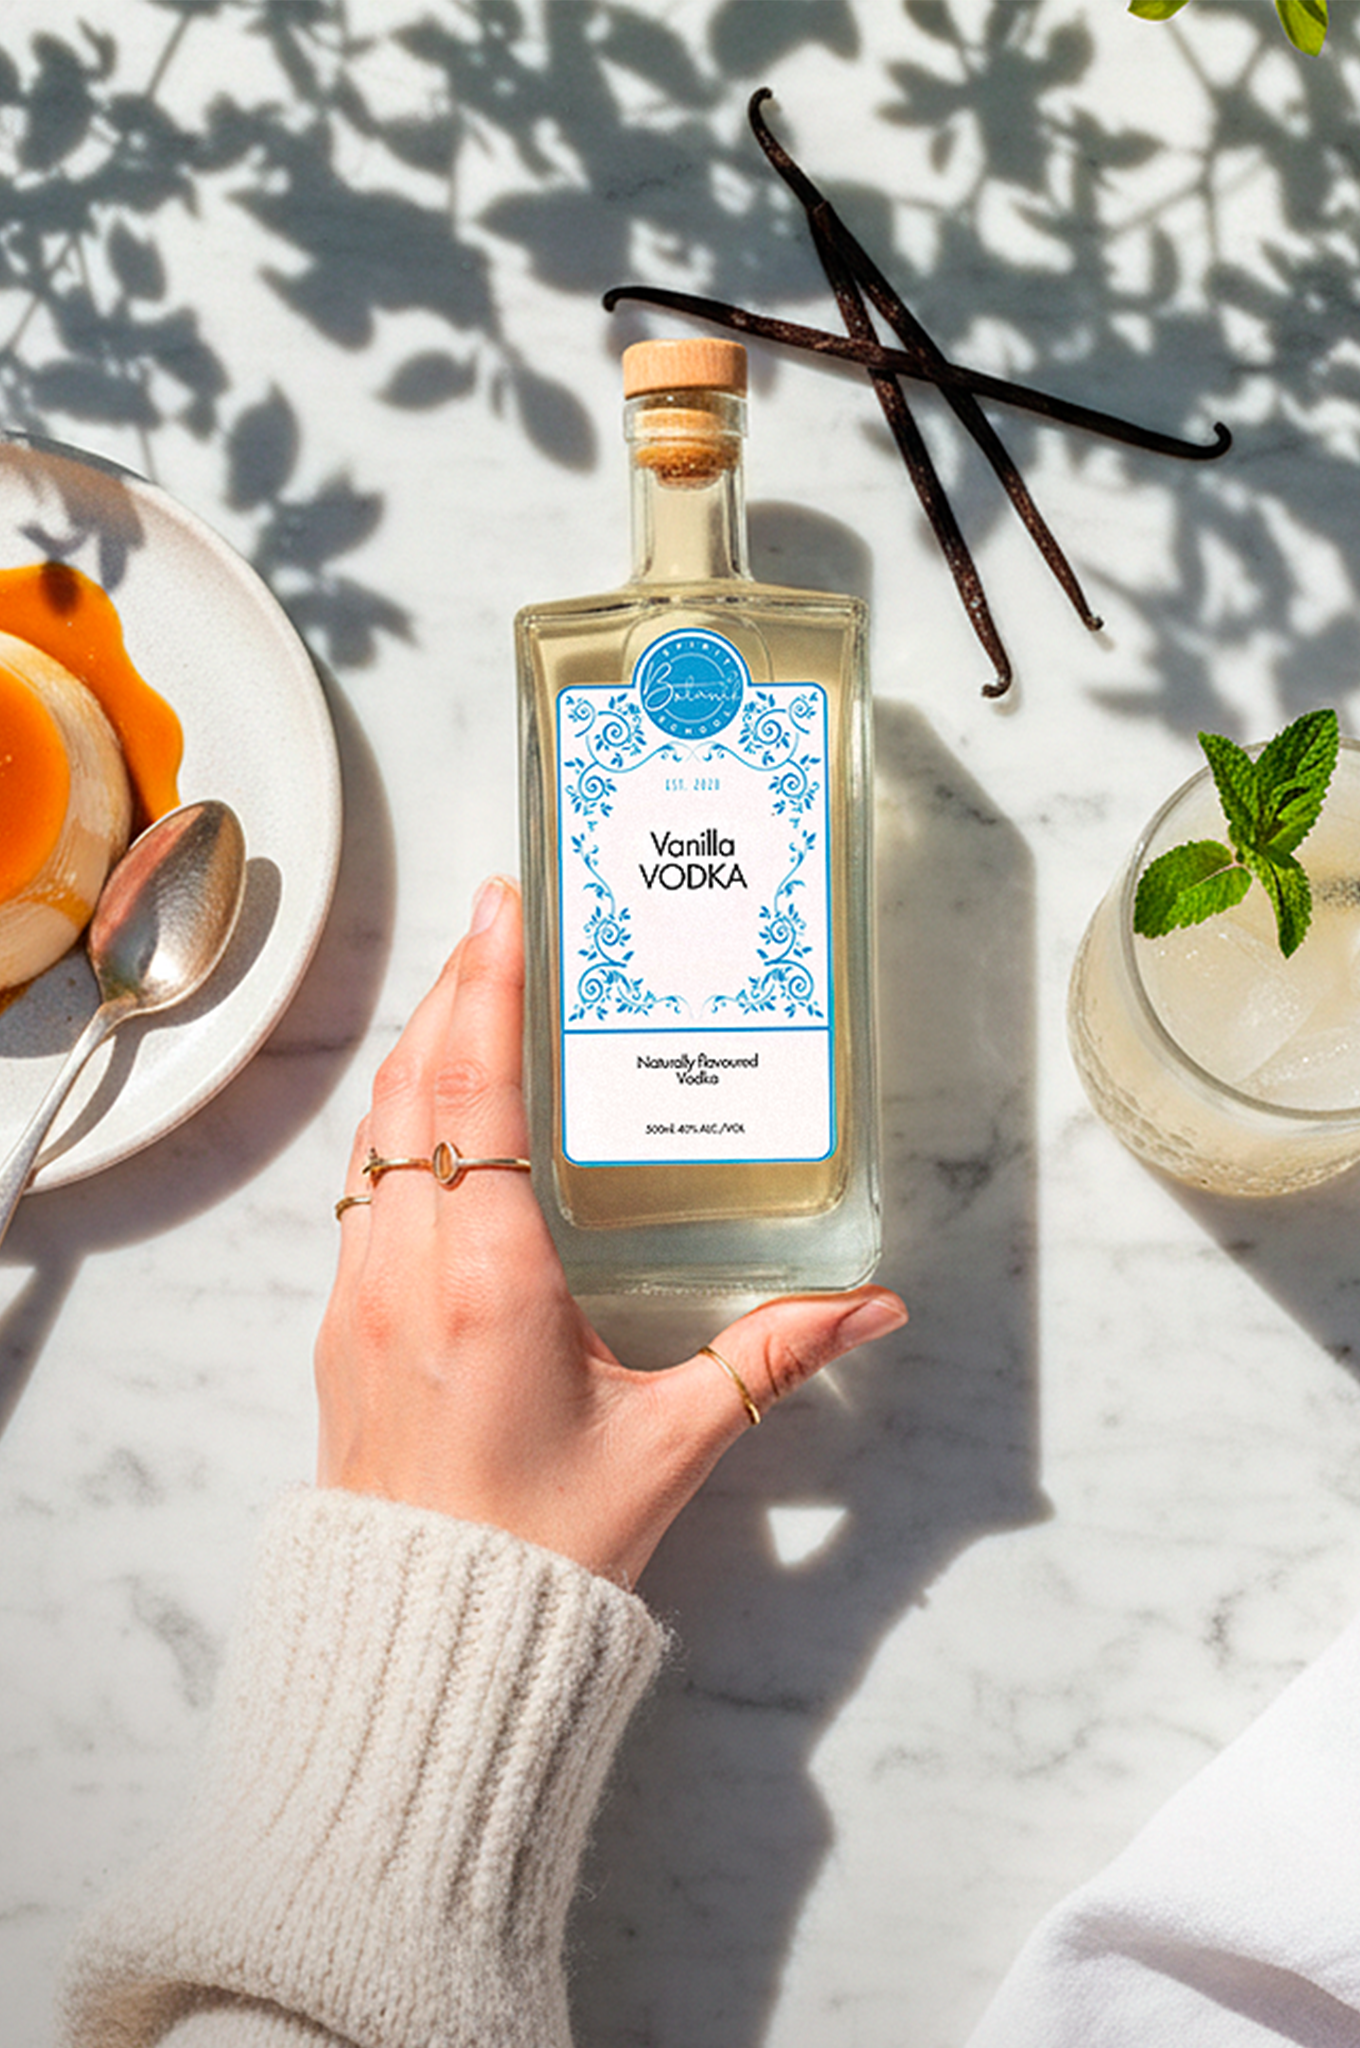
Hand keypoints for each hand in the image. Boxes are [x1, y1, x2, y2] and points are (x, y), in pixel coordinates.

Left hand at [315, 876, 906, 1587]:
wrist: (421, 1640)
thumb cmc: (542, 1549)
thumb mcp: (671, 1443)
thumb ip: (771, 1358)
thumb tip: (874, 1308)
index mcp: (484, 1280)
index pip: (474, 1095)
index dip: (487, 991)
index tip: (505, 911)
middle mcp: (403, 1268)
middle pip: (413, 1088)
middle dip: (456, 988)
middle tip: (502, 916)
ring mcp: (356, 1293)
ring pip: (374, 1131)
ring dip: (419, 1048)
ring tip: (473, 985)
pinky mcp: (341, 1323)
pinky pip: (360, 1184)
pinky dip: (397, 1117)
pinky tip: (438, 1106)